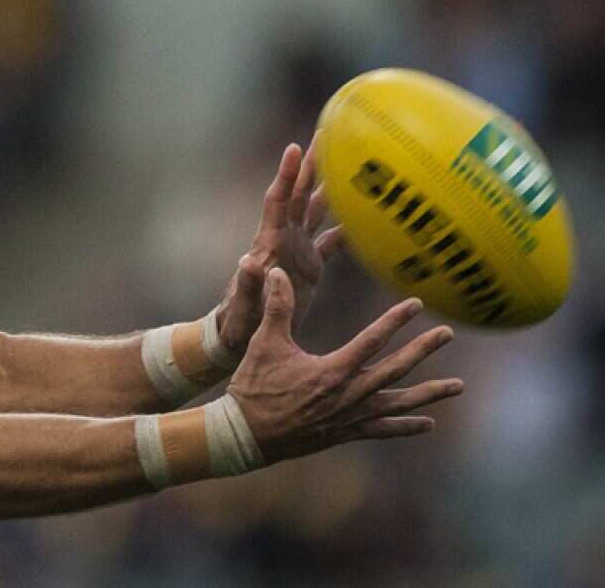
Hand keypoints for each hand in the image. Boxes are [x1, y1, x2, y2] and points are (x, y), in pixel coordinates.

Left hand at [217, 141, 343, 352]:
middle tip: (328, 133)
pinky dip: (349, 227)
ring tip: (349, 160)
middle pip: (301, 195)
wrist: (238, 335)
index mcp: (269, 245)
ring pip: (317, 211)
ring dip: (330, 186)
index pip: (279, 202)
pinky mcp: (308, 267)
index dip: (287, 176)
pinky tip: (367, 215)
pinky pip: (332, 241)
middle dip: (313, 165)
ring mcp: (296, 251)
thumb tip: (247, 262)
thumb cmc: (236, 324)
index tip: (294, 147)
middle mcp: (283, 240)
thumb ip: (245, 287)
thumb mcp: (242, 308)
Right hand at [227, 268, 463, 464]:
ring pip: (398, 403)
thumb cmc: (254, 386)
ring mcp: (351, 416)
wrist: (247, 434)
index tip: (416, 304)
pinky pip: (383, 430)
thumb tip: (277, 271)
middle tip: (448, 333)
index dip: (396, 320)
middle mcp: (350, 394)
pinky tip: (427, 424)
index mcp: (333, 370)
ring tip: (457, 386)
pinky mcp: (346, 433)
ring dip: (429, 394)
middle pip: (396, 369)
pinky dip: (406, 427)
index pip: (373, 340)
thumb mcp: (263, 343)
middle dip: (424, 350)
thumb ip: (276, 306)